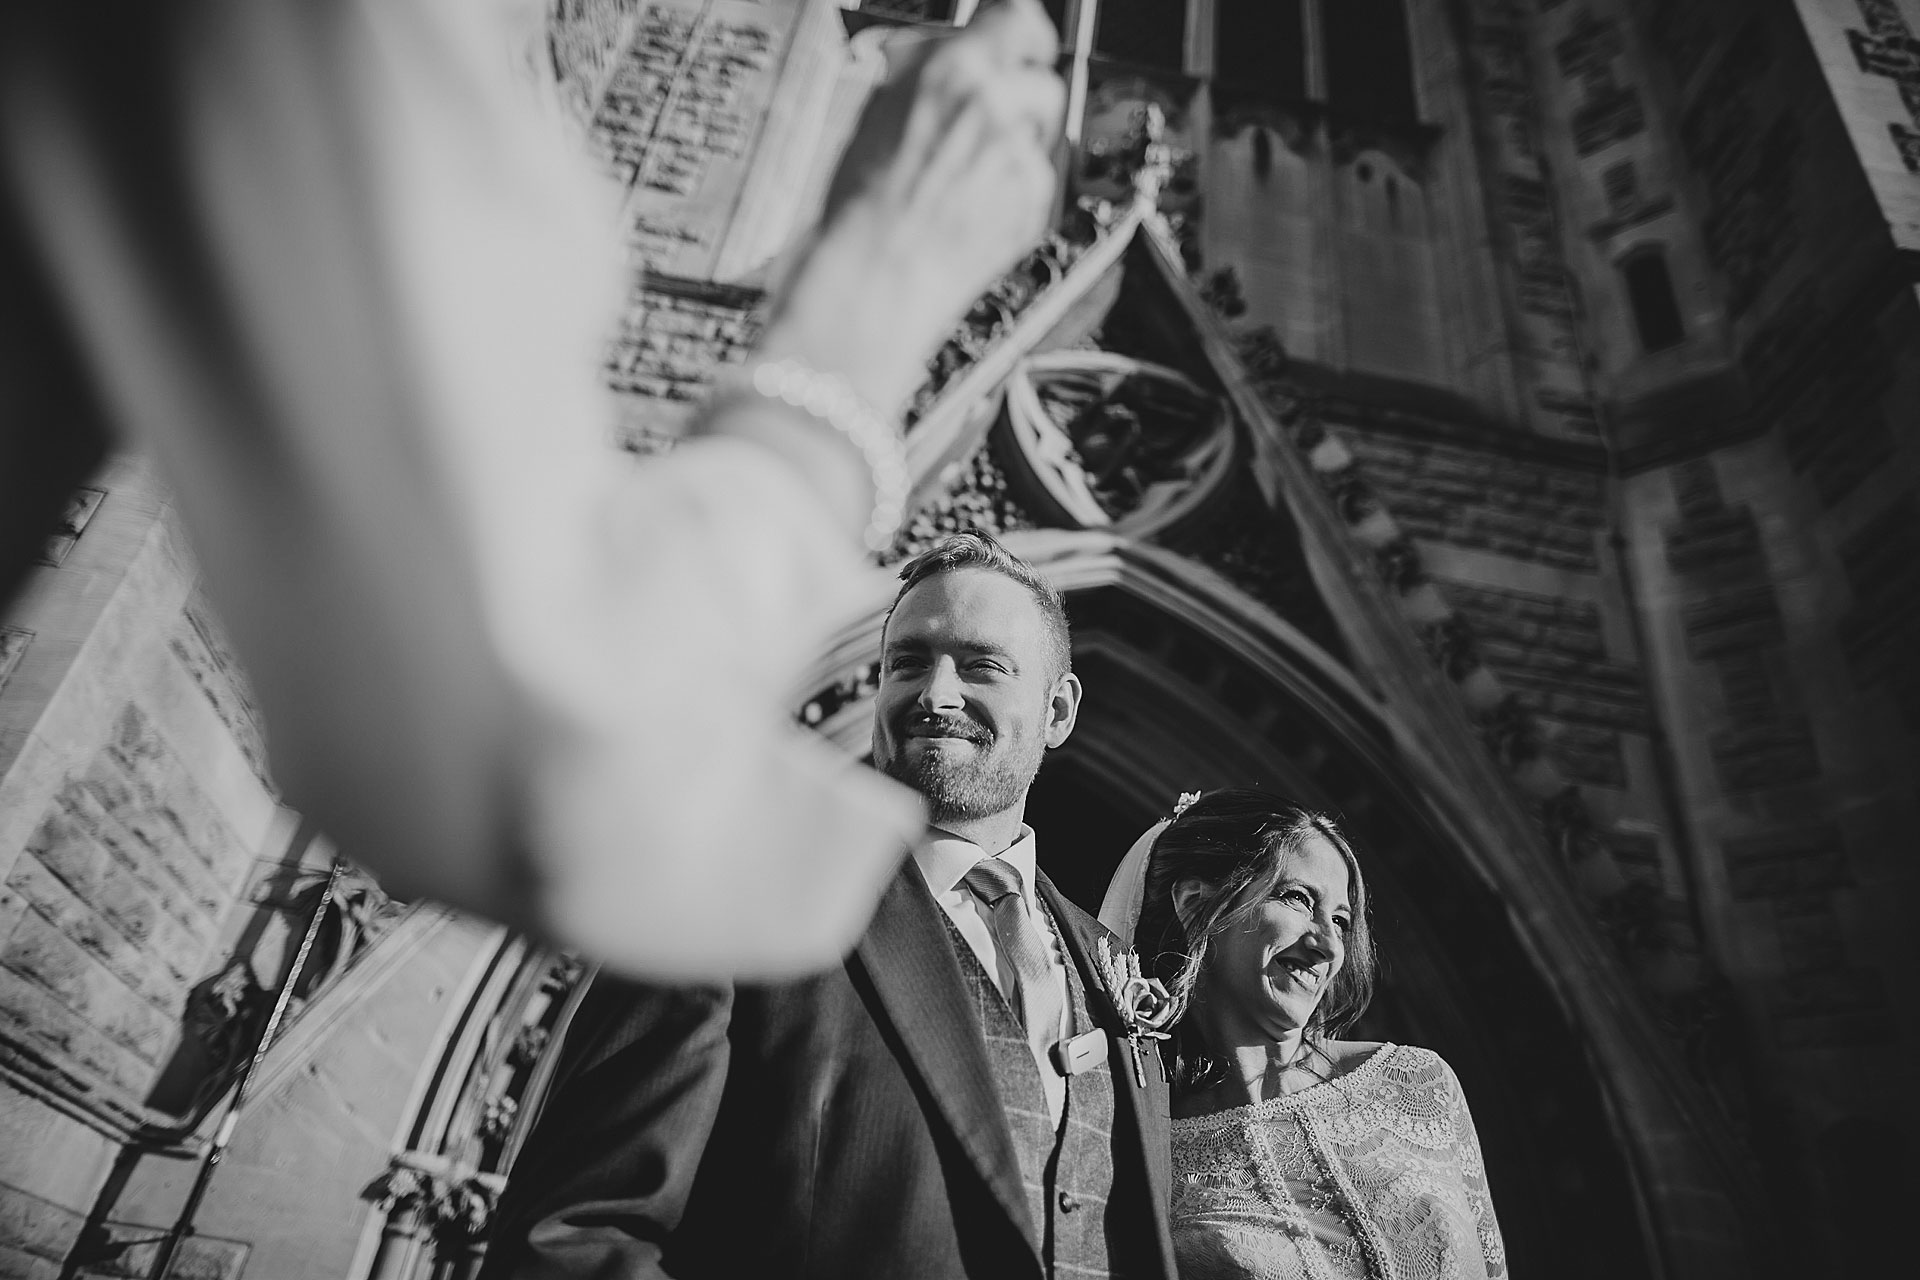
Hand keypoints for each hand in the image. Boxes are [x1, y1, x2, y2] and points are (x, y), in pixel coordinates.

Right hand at [761, 0, 1065, 411]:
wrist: (873, 282)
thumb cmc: (856, 208)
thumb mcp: (874, 110)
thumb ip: (924, 75)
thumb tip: (948, 58)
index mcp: (952, 72)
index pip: (1016, 18)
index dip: (1018, 32)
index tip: (1014, 41)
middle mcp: (996, 108)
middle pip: (1041, 80)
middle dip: (1020, 96)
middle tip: (989, 118)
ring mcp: (1021, 159)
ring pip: (1042, 134)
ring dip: (1018, 142)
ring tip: (969, 173)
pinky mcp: (1034, 205)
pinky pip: (1035, 180)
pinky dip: (1012, 189)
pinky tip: (970, 209)